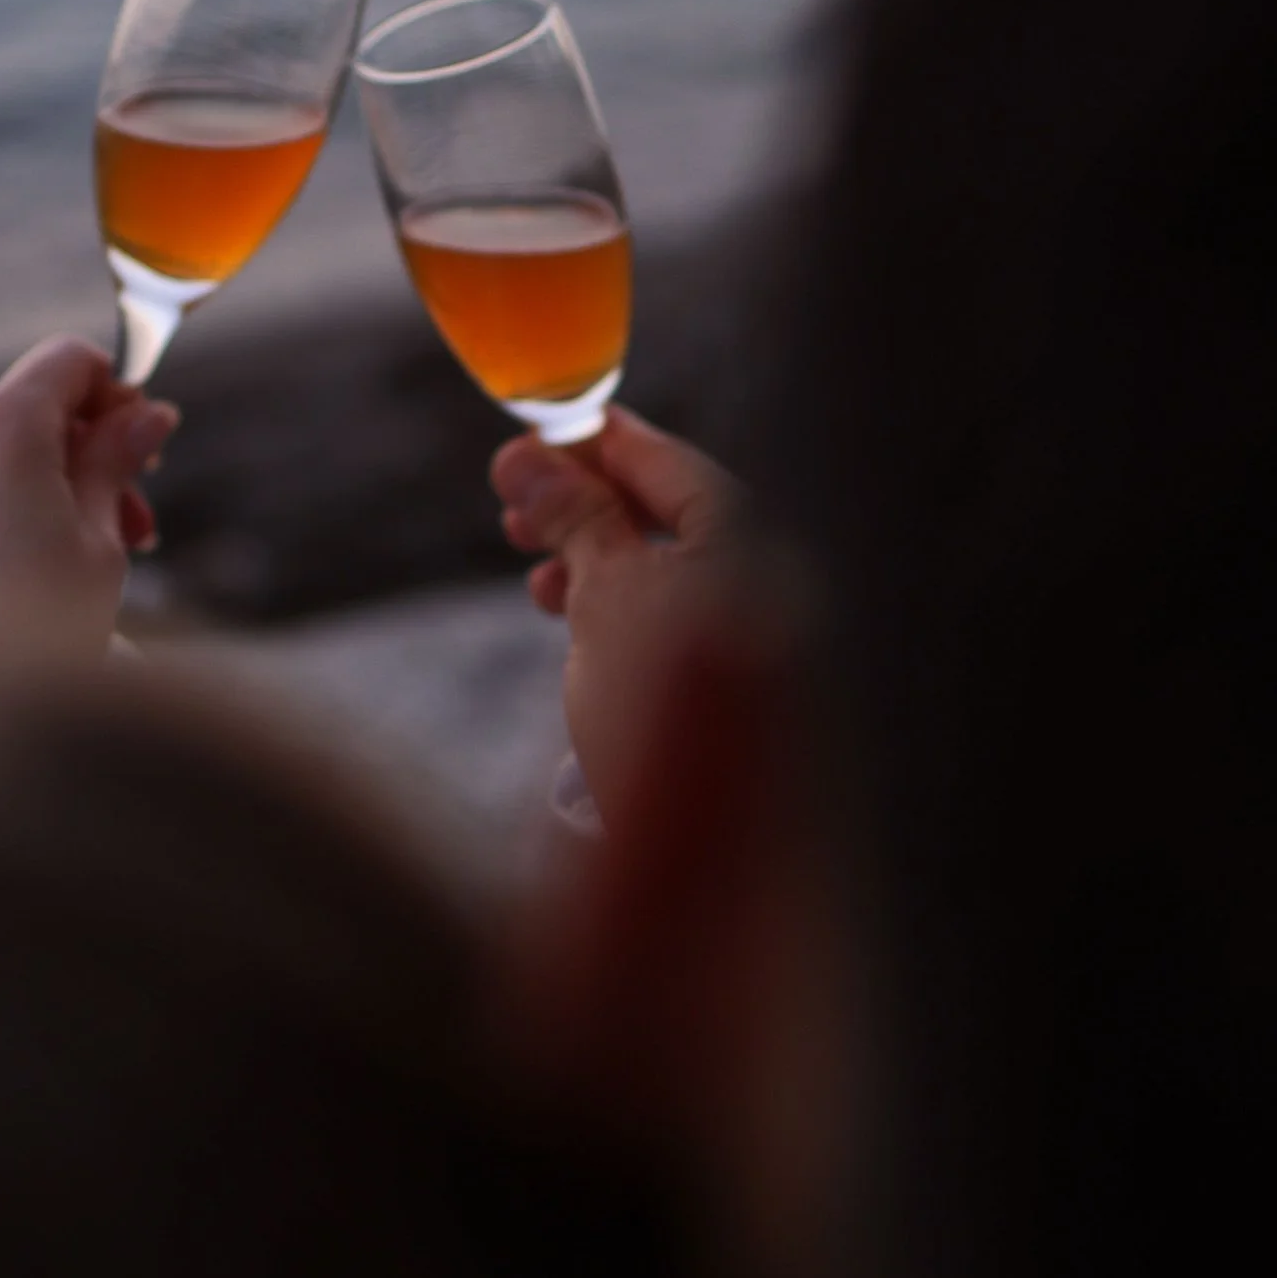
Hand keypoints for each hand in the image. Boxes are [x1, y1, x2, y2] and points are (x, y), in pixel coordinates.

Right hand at [492, 408, 742, 817]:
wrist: (704, 851)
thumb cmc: (666, 715)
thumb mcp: (609, 597)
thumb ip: (579, 519)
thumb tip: (533, 458)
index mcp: (754, 546)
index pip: (673, 466)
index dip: (603, 441)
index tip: (544, 426)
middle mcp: (764, 581)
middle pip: (669, 513)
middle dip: (586, 501)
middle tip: (512, 495)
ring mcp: (748, 635)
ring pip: (660, 566)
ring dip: (590, 552)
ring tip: (527, 560)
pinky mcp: (723, 687)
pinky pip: (663, 615)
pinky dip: (610, 602)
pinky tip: (562, 612)